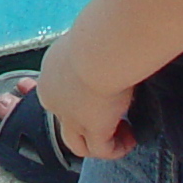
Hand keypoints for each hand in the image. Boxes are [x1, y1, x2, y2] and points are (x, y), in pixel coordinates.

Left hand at [33, 28, 138, 162]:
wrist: (100, 48)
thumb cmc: (99, 33)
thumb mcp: (89, 37)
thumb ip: (93, 47)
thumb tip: (109, 44)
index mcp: (51, 72)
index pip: (58, 94)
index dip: (80, 100)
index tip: (103, 93)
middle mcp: (54, 97)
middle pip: (64, 121)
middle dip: (86, 124)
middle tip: (112, 117)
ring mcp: (70, 117)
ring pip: (76, 143)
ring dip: (98, 142)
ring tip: (122, 133)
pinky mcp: (92, 129)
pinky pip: (102, 150)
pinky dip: (116, 149)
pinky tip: (130, 140)